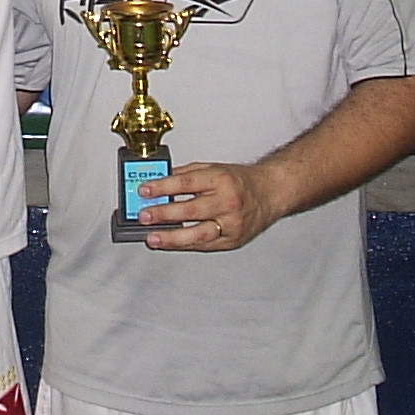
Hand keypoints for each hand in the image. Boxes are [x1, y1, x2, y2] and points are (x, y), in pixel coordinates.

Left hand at [135, 161, 284, 251]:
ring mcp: (231, 224)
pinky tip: (171, 243)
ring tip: (153, 237)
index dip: (162, 187)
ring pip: (198, 234)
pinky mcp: (232, 240)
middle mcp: (227, 202)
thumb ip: (186, 175)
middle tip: (144, 216)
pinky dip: (185, 245)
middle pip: (190, 210)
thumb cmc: (240, 181)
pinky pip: (205, 245)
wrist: (270, 193)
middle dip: (163, 214)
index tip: (145, 191)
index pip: (186, 183)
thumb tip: (158, 182)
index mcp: (221, 180)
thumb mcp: (213, 169)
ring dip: (172, 237)